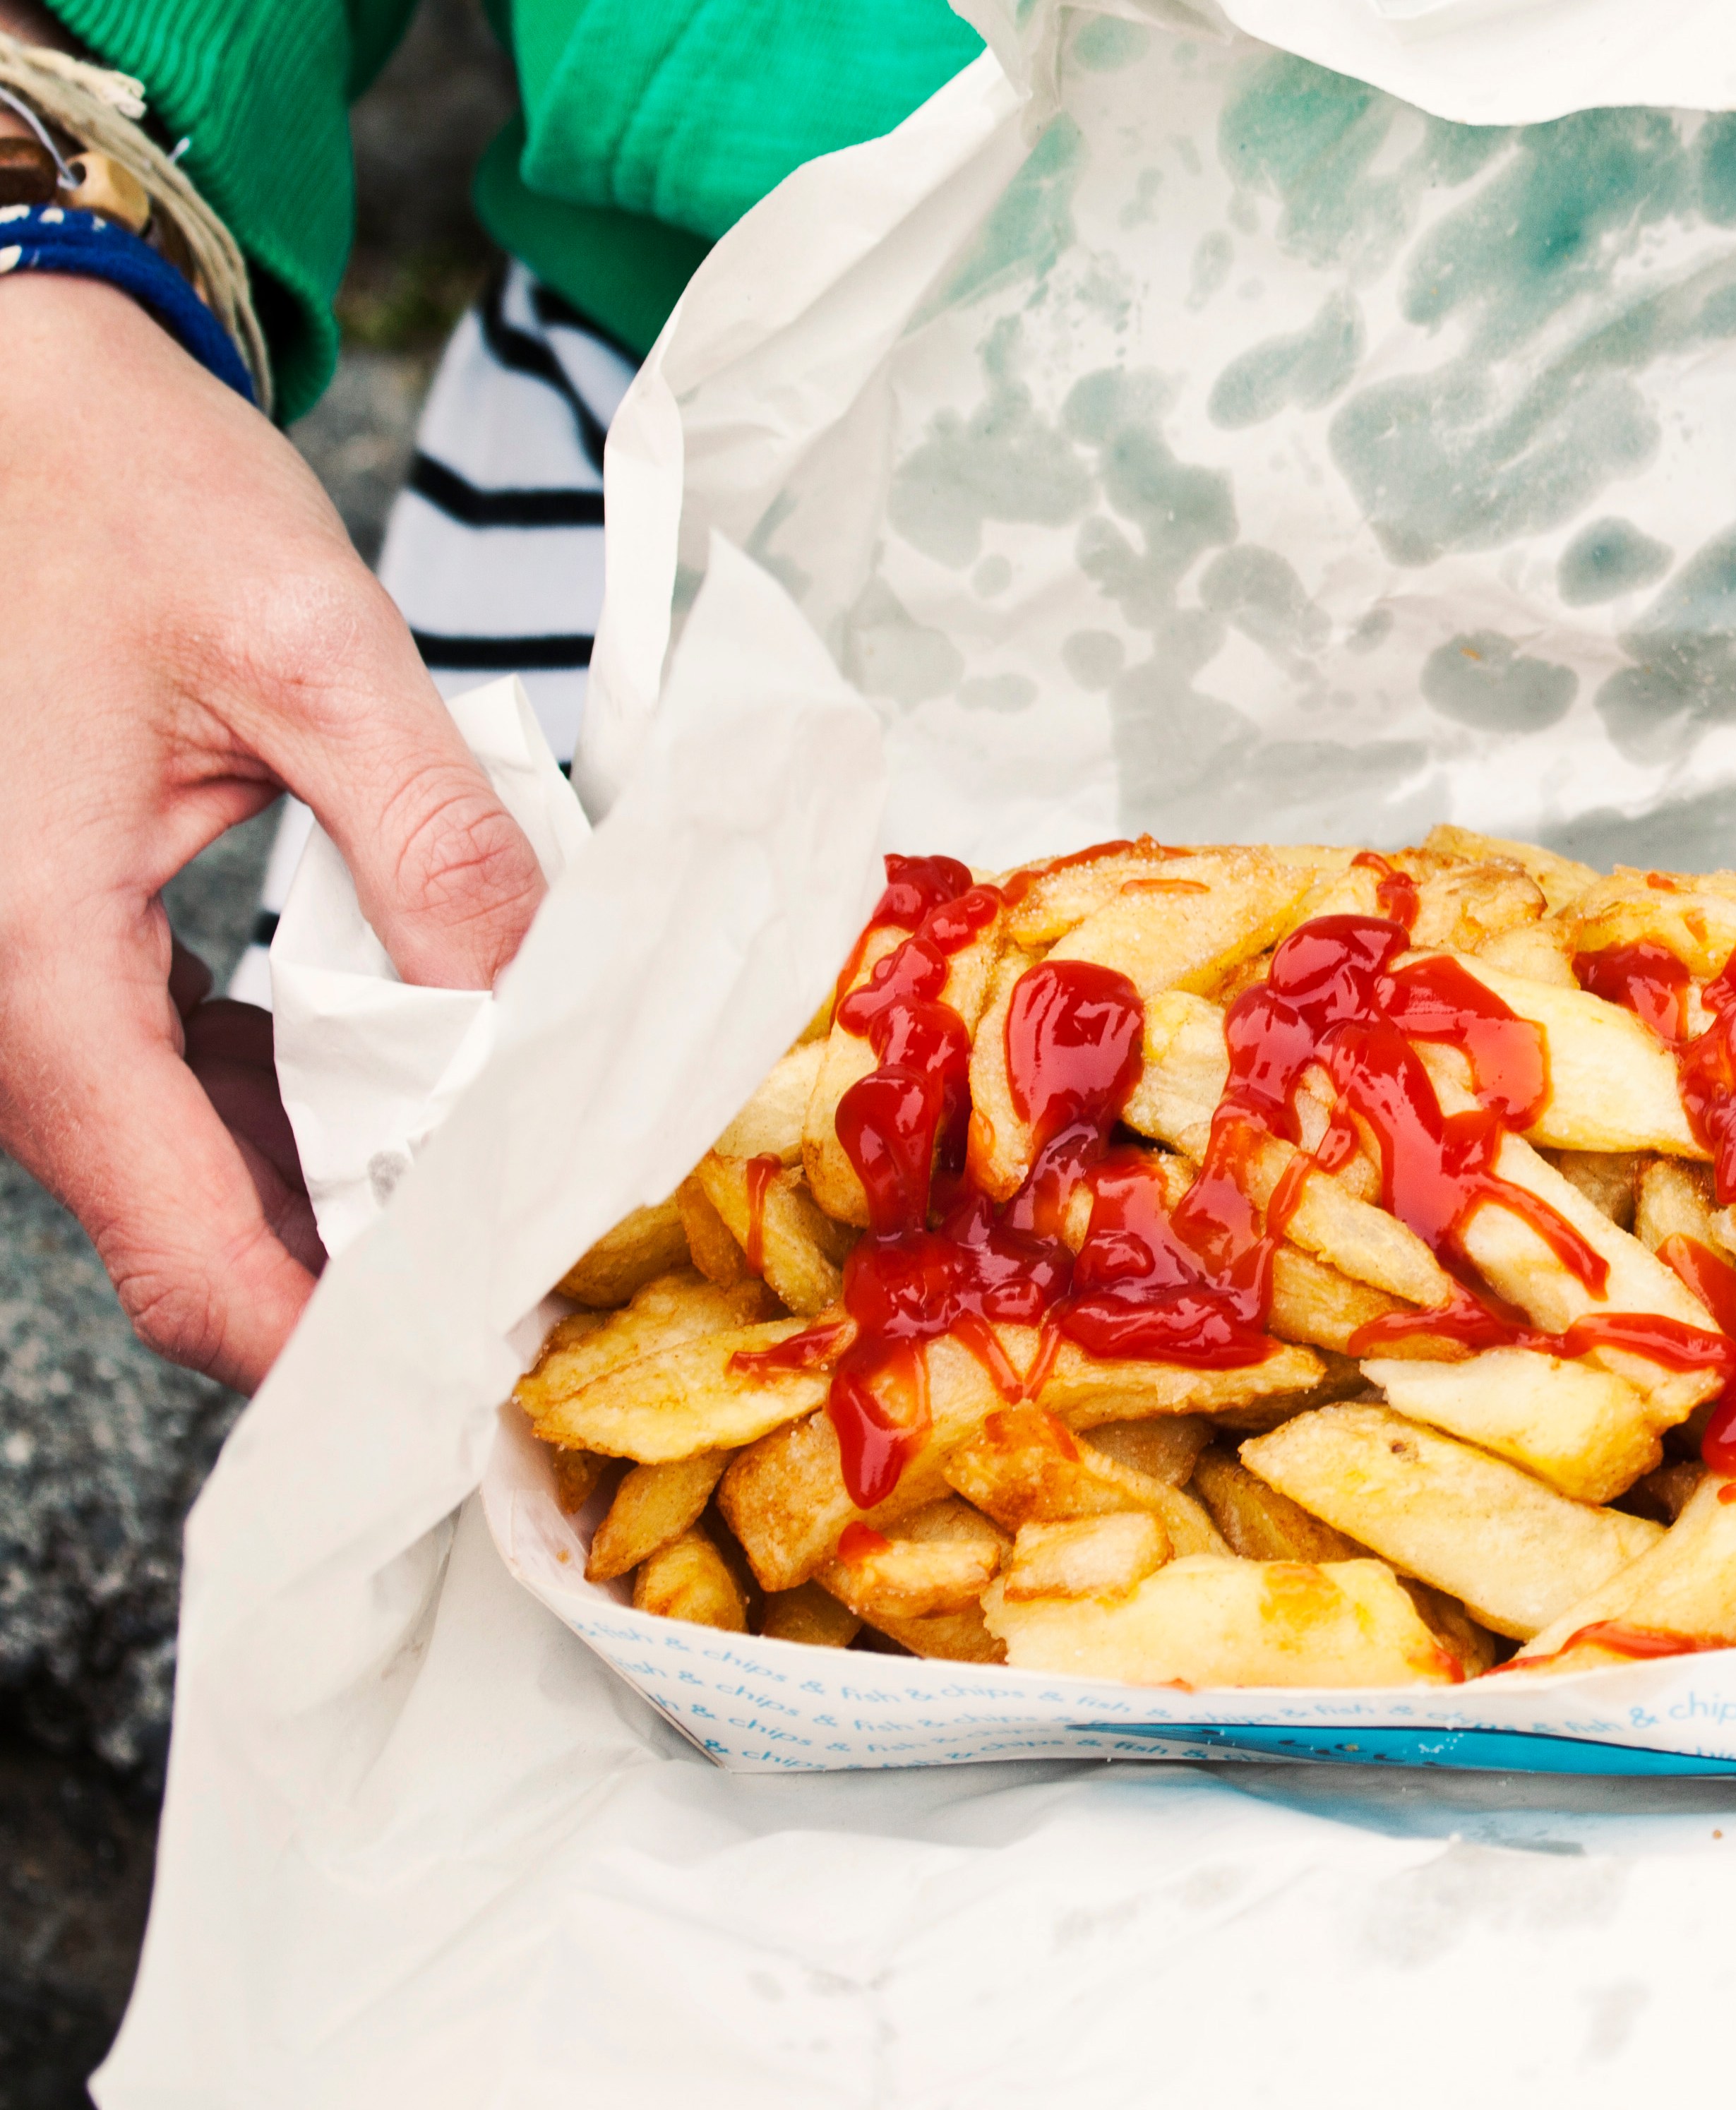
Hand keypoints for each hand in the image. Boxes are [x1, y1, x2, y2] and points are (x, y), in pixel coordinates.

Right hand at [0, 274, 545, 1386]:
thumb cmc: (107, 486)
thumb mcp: (310, 655)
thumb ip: (437, 849)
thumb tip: (542, 1015)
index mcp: (29, 970)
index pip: (196, 1260)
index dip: (350, 1335)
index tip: (496, 1346)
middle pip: (198, 1237)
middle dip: (373, 1255)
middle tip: (553, 1245)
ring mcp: (10, 999)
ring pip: (186, 1171)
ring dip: (341, 1175)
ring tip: (510, 1149)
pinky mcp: (40, 961)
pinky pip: (163, 1085)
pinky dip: (286, 1096)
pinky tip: (409, 1058)